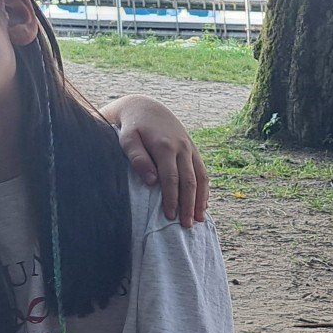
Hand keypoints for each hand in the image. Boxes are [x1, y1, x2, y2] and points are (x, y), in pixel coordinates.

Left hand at [106, 95, 208, 225]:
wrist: (146, 107)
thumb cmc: (132, 127)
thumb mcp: (127, 138)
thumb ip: (138, 158)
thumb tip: (152, 181)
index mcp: (164, 146)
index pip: (171, 178)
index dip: (172, 199)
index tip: (170, 216)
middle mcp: (181, 148)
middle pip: (189, 181)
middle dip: (188, 205)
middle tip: (186, 225)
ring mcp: (190, 148)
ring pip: (200, 178)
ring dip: (200, 200)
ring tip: (198, 219)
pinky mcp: (193, 150)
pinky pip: (202, 172)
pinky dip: (204, 189)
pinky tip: (202, 204)